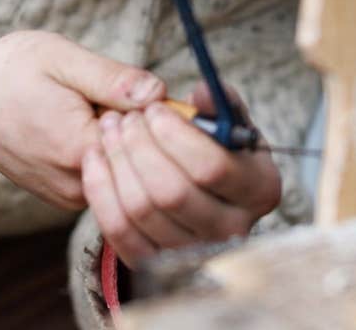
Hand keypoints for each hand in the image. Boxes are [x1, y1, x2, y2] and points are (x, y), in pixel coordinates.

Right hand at [0, 31, 165, 209]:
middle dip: (141, 126)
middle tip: (110, 94)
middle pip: (144, 161)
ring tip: (89, 109)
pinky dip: (108, 152)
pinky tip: (82, 126)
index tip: (134, 87)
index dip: (154, 110)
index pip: (152, 141)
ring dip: (124, 139)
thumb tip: (158, 93)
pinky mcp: (68, 200)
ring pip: (127, 171)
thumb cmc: (10, 73)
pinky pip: (108, 178)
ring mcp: (72, 198)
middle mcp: (78, 186)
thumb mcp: (61, 59)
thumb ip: (112, 78)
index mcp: (79, 149)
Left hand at [81, 82, 281, 267]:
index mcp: (260, 188)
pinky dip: (101, 191)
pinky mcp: (158, 260)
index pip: (210, 167)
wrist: (202, 182)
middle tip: (124, 119)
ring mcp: (195, 250)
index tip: (153, 109)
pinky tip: (95, 158)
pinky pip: (119, 230)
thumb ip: (217, 101)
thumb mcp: (227, 117)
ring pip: (142, 210)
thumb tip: (200, 94)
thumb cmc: (215, 144)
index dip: (174, 135)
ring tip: (109, 130)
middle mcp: (234, 227)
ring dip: (117, 163)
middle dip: (139, 147)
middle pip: (172, 192)